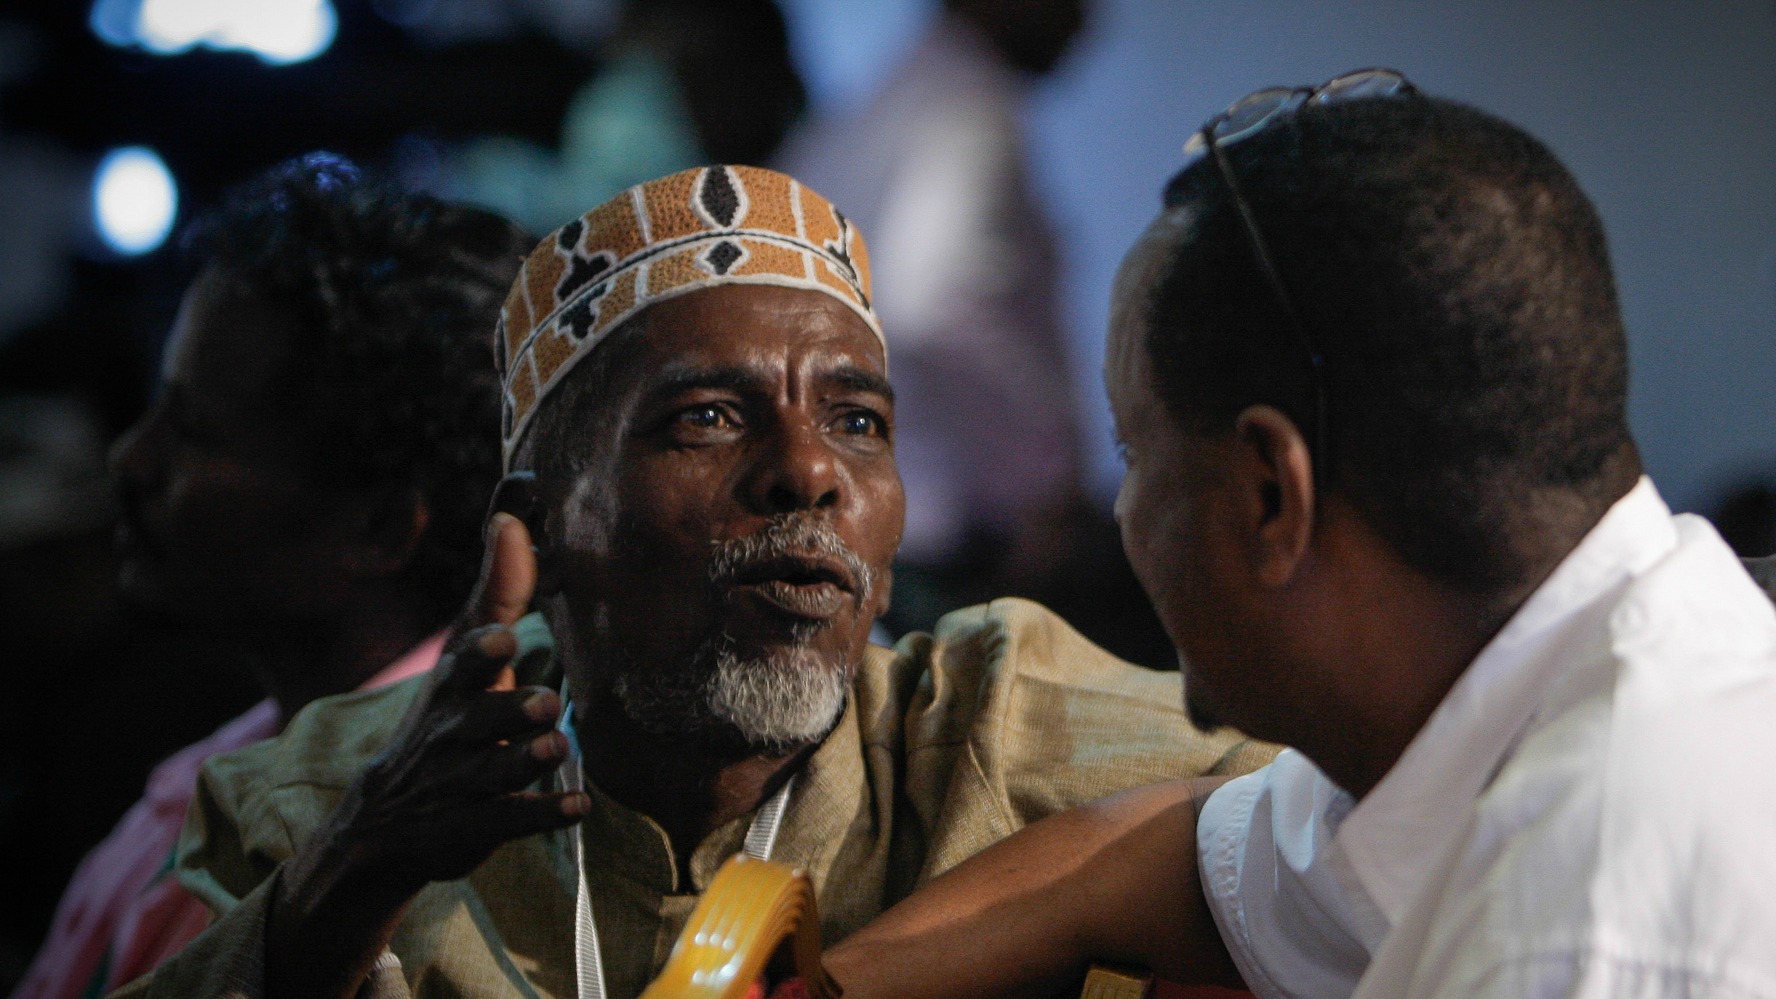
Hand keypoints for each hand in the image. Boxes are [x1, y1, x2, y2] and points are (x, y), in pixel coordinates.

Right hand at [267, 513, 587, 997]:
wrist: (388, 818)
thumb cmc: (447, 717)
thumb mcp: (463, 656)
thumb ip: (496, 593)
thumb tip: (511, 520)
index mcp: (453, 687)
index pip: (462, 664)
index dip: (480, 654)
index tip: (500, 642)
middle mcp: (454, 733)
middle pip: (480, 719)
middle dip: (511, 710)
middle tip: (543, 705)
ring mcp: (462, 783)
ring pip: (497, 772)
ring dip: (529, 759)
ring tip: (555, 747)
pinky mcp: (477, 826)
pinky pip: (513, 822)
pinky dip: (545, 813)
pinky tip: (578, 805)